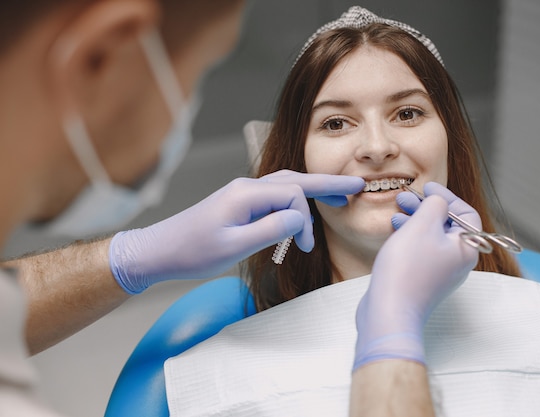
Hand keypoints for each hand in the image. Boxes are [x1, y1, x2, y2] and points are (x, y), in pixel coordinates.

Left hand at [109, 170, 363, 293]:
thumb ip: (271, 230)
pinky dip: (294, 200)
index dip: (305, 221)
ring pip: (285, 184)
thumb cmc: (192, 252)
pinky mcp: (239, 203)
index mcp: (246, 194)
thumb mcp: (234, 246)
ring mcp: (242, 193)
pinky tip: (302, 209)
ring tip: (338, 196)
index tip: (303, 248)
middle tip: (355, 187)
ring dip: (311, 191)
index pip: (292, 195)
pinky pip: (274, 195)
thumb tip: (300, 218)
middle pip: (295, 179)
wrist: (160, 250)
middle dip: (326, 185)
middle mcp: (247, 187)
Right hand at [353, 182, 479, 369]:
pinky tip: (394, 231)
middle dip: (426, 208)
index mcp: (466, 249)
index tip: (427, 187)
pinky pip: (421, 251)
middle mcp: (457, 262)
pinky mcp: (422, 281)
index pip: (466, 214)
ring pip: (432, 238)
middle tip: (406, 198)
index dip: (447, 196)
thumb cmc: (407, 269)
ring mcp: (440, 273)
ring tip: (396, 211)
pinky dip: (410, 237)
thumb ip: (434, 205)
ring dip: (415, 220)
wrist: (389, 311)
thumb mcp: (422, 226)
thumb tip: (438, 202)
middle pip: (447, 225)